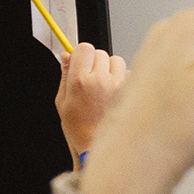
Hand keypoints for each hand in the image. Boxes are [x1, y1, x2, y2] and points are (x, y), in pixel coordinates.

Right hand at [55, 42, 128, 161]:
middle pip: (100, 52)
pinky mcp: (130, 91)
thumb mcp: (62, 101)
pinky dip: (122, 79)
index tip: (80, 61)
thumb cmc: (79, 127)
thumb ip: (65, 75)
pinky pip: (128, 73)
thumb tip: (65, 55)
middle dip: (95, 62)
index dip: (81, 53)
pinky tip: (114, 93)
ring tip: (103, 86)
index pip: (84, 48)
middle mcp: (100, 80)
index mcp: (80, 81)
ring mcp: (118, 85)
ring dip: (110, 68)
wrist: (97, 145)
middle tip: (91, 78)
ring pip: (116, 60)